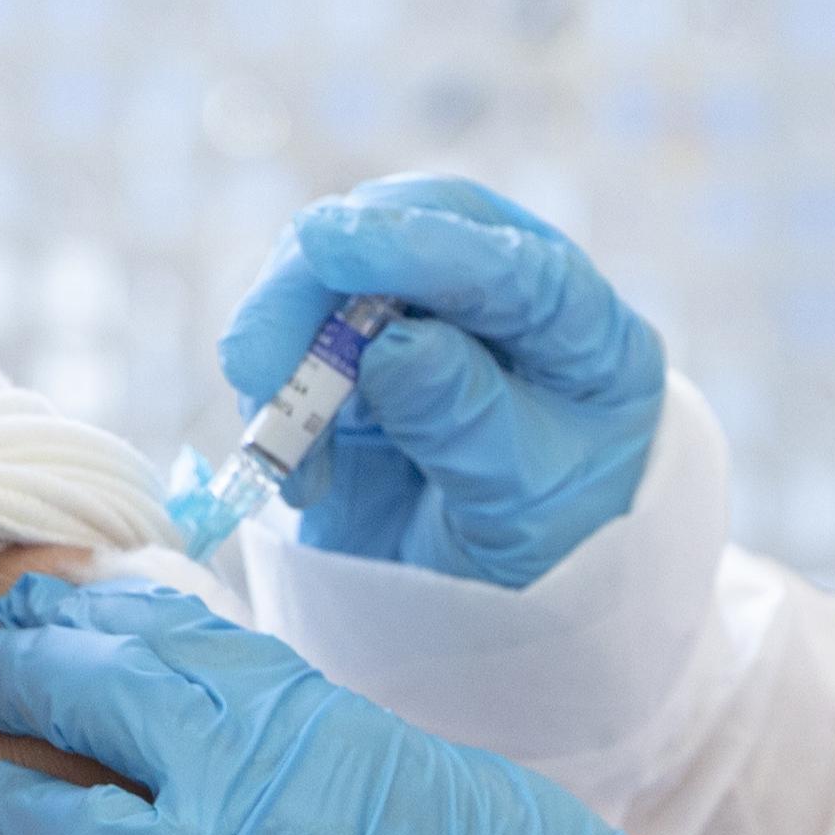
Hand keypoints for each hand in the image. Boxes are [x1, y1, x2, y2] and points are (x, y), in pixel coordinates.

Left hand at [0, 576, 698, 834]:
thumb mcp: (360, 740)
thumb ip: (251, 706)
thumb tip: (144, 653)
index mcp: (283, 710)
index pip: (136, 636)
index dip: (59, 622)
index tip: (17, 615)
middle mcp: (234, 786)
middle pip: (75, 707)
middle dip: (8, 686)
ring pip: (50, 833)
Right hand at [219, 177, 660, 586]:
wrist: (499, 607)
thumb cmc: (540, 555)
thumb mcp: (520, 507)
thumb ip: (464, 423)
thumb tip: (389, 344)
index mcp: (582, 330)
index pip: (505, 261)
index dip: (416, 246)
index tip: (327, 245)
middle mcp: (505, 297)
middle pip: (402, 227)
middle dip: (313, 282)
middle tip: (252, 362)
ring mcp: (427, 314)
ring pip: (332, 272)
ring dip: (282, 340)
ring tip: (276, 435)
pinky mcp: (358, 351)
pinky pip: (295, 341)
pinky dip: (274, 397)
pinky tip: (300, 473)